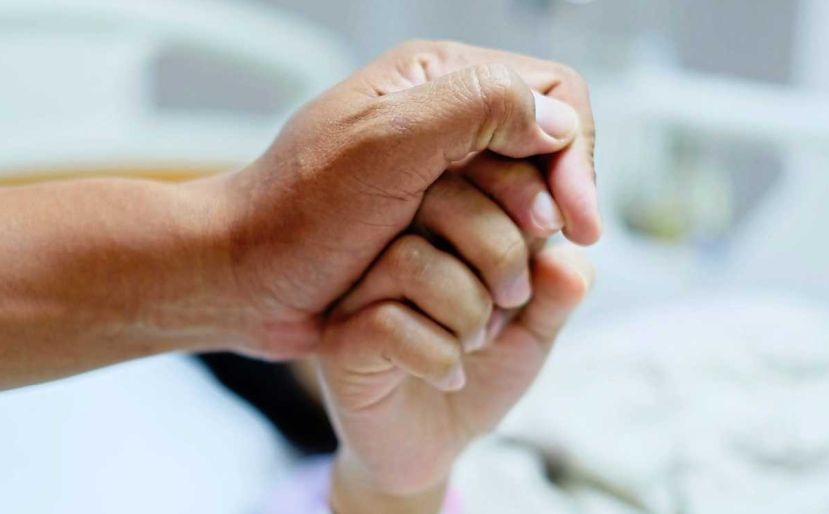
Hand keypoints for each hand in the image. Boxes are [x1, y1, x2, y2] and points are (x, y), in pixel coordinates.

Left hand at [207, 40, 597, 358]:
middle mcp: (444, 120)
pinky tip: (486, 298)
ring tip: (502, 288)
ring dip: (523, 248)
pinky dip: (497, 270)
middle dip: (548, 205)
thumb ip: (477, 109)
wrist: (245, 278)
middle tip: (539, 249)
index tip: (577, 223)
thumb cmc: (300, 211)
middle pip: (544, 153)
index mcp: (436, 79)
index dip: (575, 156)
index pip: (550, 94)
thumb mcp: (387, 144)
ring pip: (523, 204)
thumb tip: (558, 120)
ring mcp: (439, 174)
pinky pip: (494, 241)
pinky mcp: (432, 225)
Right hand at [318, 173, 593, 511]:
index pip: (472, 171)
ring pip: (411, 260)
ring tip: (476, 342)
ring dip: (467, 309)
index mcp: (435, 226)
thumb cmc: (480, 372)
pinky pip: (387, 324)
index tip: (545, 243)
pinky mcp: (339, 342)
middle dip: (499, 253)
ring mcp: (358, 292)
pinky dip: (438, 355)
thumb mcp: (532, 332)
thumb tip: (570, 257)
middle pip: (439, 201)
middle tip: (512, 305)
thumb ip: (554, 293)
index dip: (520, 197)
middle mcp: (389, 245)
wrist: (431, 447)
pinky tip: (451, 376)